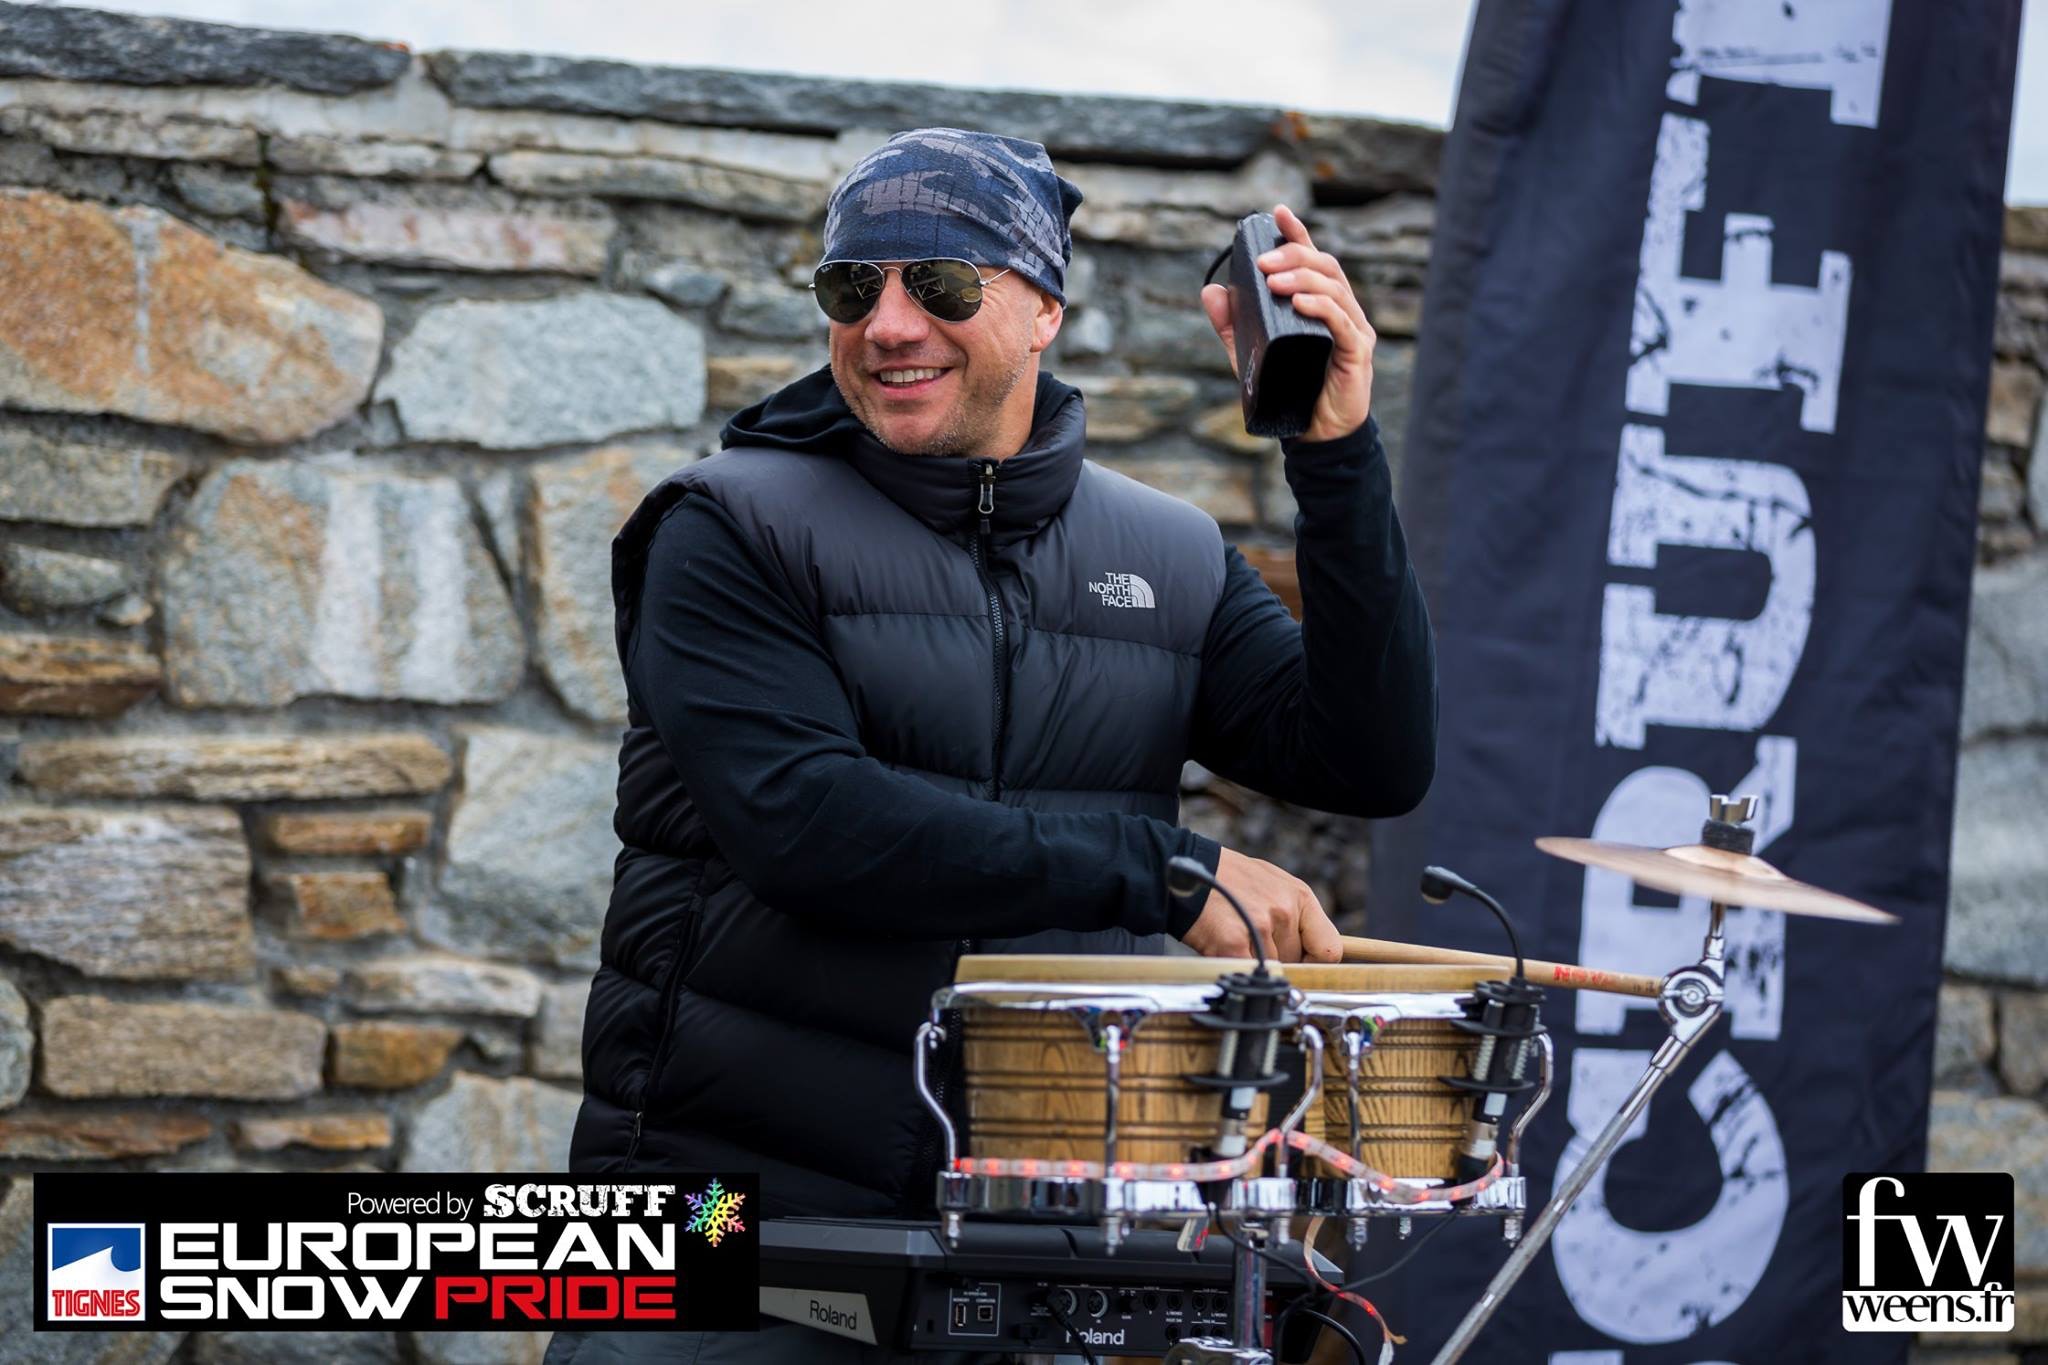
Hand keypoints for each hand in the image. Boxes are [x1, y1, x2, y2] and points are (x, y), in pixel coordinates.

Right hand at [1179, 846, 1342, 963]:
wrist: (1185, 871)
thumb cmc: (1228, 881)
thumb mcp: (1273, 885)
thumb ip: (1296, 916)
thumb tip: (1312, 956)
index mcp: (1300, 896)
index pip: (1330, 949)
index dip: (1316, 963)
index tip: (1303, 965)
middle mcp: (1285, 910)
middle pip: (1296, 963)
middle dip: (1276, 959)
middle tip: (1251, 939)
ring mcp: (1260, 925)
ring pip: (1270, 970)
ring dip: (1252, 962)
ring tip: (1234, 936)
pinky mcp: (1234, 942)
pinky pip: (1247, 973)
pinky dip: (1236, 969)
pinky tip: (1222, 948)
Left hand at [1199, 203, 1375, 443]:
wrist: (1316, 437)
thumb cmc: (1291, 392)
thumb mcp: (1252, 355)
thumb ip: (1232, 325)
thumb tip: (1210, 291)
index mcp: (1320, 305)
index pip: (1312, 260)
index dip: (1297, 233)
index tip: (1277, 212)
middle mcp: (1342, 311)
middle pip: (1325, 266)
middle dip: (1294, 255)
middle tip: (1263, 261)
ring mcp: (1353, 330)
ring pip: (1334, 288)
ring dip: (1302, 279)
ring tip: (1274, 280)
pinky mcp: (1357, 353)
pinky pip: (1341, 322)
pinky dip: (1320, 308)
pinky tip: (1299, 303)